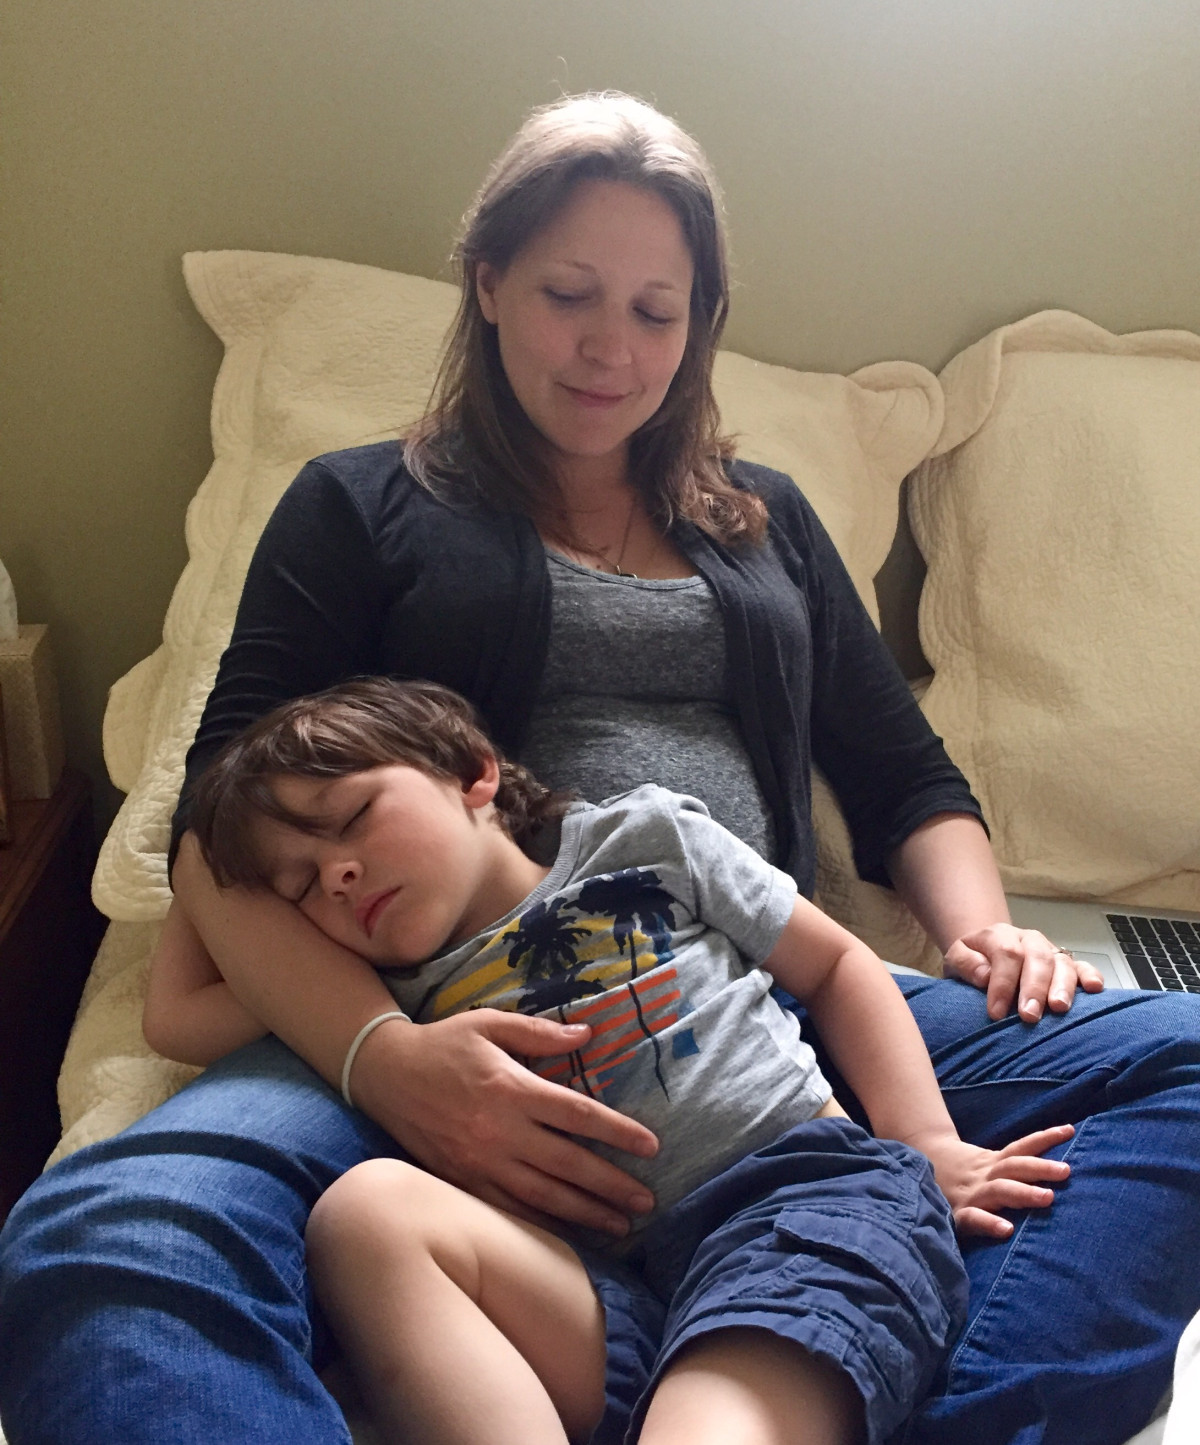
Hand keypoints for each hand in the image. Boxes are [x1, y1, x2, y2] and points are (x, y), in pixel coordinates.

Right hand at [349, 1008, 658, 1236]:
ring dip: (585, 1213)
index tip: (651, 1147)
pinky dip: (542, 1224)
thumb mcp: (490, 1023)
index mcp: (512, 1089)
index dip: (618, 1132)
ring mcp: (480, 1162)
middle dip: (611, 1185)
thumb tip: (588, 1033)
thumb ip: (540, 1033)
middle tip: (647, 1201)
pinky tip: (569, 1234)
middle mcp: (500, 1131)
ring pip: (542, 1196)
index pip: (578, 1115)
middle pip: (568, 1164)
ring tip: (621, 1225)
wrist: (383, 1074)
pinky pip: (508, 1209)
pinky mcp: (462, 1181)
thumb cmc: (443, 1043)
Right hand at [919, 1124, 1074, 1237]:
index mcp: (991, 1162)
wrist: (913, 1172)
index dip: (1045, 1138)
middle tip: (1066, 1171)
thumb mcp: (983, 1165)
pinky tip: (1007, 1231)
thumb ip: (1010, 1167)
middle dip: (1040, 1168)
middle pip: (1014, 1167)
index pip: (1021, 1148)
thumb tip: (1056, 1166)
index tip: (1070, 1129)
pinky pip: (974, 1219)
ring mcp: (972, 1195)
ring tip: (1048, 1197)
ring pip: (999, 1190)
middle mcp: (984, 1176)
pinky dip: (989, 1224)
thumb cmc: (960, 1175)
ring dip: (1023, 1192)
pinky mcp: (958, 1216)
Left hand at [944, 924, 1104, 1021]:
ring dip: (1062, 986)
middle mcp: (1029, 939)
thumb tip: (985, 975)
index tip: (995, 1013)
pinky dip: (1091, 976)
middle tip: (1029, 1016)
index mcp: (999, 935)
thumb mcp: (956, 959)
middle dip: (1033, 988)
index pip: (1006, 954)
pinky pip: (1083, 966)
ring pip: (1062, 963)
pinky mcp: (1067, 963)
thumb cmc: (973, 962)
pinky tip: (1095, 988)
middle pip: (1037, 958)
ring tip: (1059, 1008)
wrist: (986, 953)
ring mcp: (1050, 950)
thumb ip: (965, 963)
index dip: (1002, 984)